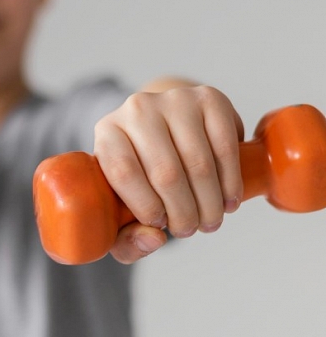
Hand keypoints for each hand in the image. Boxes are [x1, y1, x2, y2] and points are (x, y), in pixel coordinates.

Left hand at [93, 85, 243, 263]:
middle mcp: (136, 108)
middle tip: (189, 230)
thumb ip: (126, 237)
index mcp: (107, 132)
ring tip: (209, 221)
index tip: (159, 226)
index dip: (145, 206)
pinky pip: (225, 146)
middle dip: (183, 213)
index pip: (122, 171)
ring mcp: (173, 99)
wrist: (166, 126)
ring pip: (198, 162)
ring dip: (209, 202)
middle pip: (165, 172)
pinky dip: (230, 181)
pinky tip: (228, 200)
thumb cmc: (141, 174)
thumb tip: (154, 239)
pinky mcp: (208, 98)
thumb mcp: (121, 205)